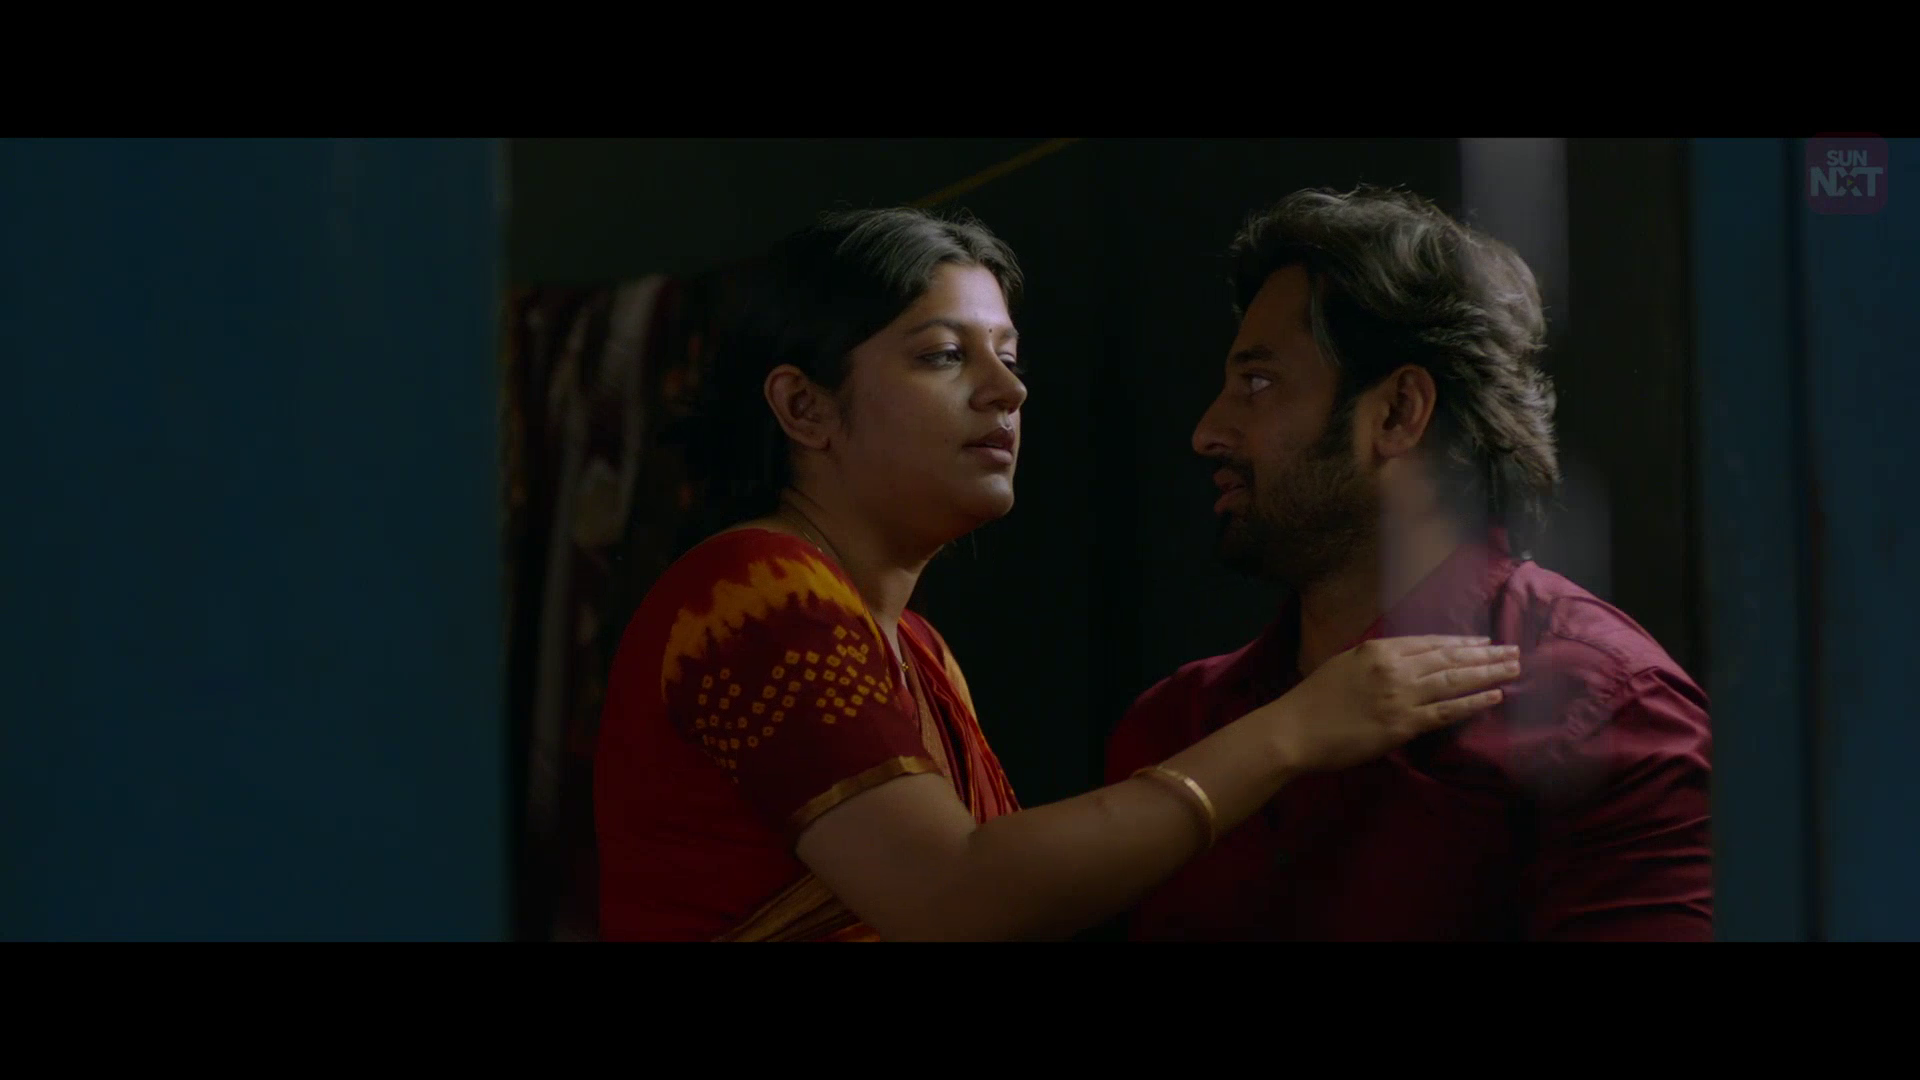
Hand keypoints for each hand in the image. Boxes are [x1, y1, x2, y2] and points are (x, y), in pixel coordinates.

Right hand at [1268, 636, 1519, 773]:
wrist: (1295, 729)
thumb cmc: (1313, 700)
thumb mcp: (1344, 665)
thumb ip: (1375, 661)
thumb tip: (1402, 660)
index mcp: (1378, 650)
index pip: (1430, 642)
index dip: (1461, 641)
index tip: (1484, 641)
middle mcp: (1395, 667)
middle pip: (1450, 657)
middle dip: (1485, 653)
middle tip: (1514, 650)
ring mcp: (1402, 696)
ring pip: (1455, 680)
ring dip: (1489, 673)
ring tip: (1514, 668)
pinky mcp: (1404, 724)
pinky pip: (1447, 711)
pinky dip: (1474, 702)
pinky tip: (1495, 696)